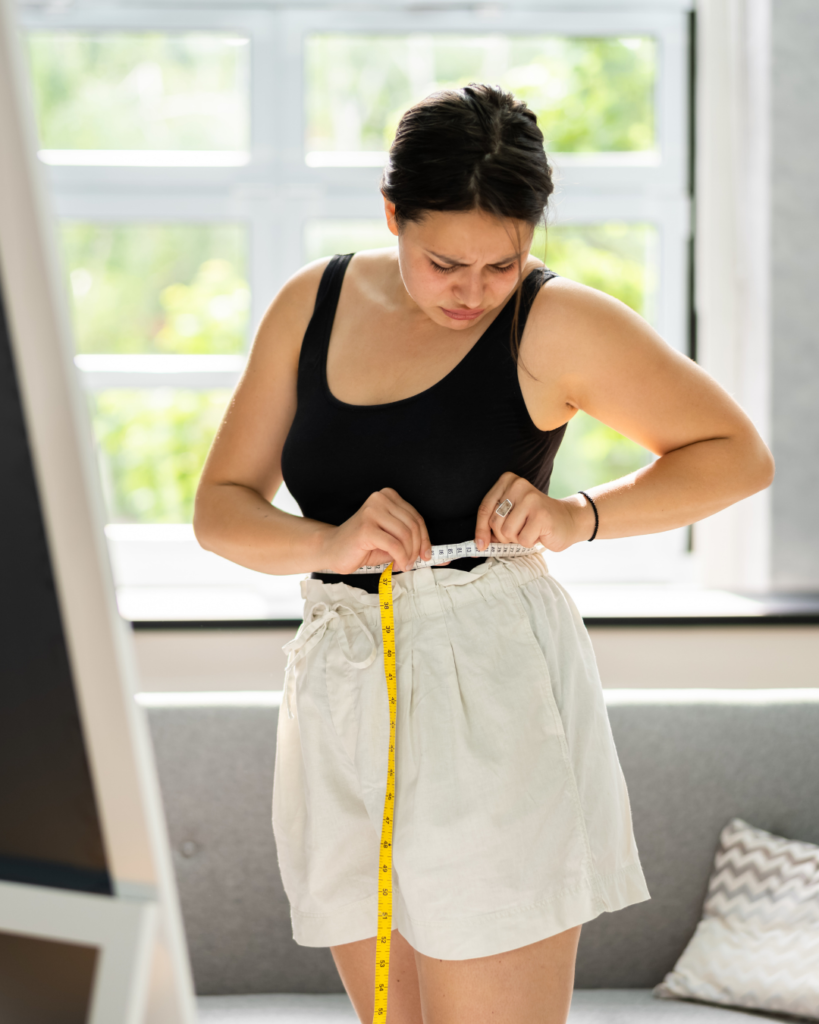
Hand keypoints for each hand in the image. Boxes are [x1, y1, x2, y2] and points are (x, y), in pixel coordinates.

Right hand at [317, 488, 432, 573]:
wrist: (332, 550)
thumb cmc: (361, 546)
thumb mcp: (390, 539)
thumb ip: (409, 541)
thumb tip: (432, 553)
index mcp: (387, 497)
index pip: (416, 517)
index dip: (425, 538)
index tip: (428, 554)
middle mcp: (380, 499)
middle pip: (413, 525)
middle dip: (417, 548)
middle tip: (413, 562)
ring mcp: (372, 512)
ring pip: (405, 535)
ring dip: (408, 555)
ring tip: (403, 564)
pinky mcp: (366, 527)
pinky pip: (394, 545)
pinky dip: (401, 558)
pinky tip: (398, 564)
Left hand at [474, 472, 594, 552]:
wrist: (568, 520)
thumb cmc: (535, 520)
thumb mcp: (511, 514)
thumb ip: (494, 523)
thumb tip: (479, 543)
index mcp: (507, 481)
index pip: (485, 508)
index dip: (480, 529)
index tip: (480, 544)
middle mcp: (518, 486)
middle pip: (495, 522)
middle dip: (504, 535)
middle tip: (519, 531)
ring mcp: (531, 499)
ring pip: (507, 532)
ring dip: (517, 539)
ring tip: (529, 530)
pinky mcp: (541, 515)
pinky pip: (523, 539)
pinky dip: (530, 542)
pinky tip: (539, 533)